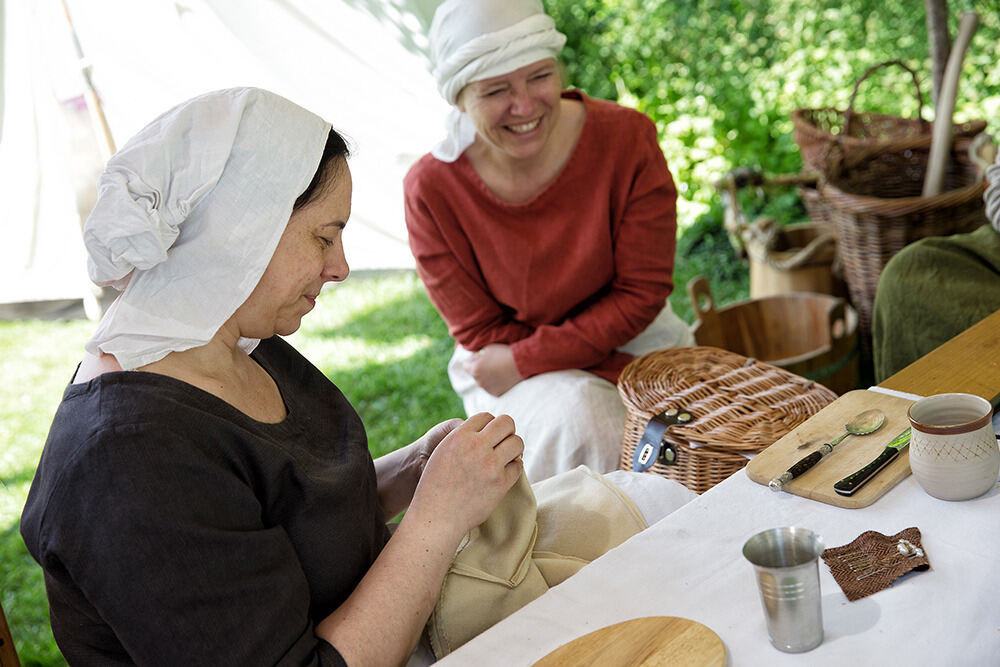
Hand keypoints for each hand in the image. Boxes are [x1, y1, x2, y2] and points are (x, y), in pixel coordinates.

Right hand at [407, 412, 523, 541]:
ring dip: (514, 447)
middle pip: (506, 423)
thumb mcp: (443, 452)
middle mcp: (476, 446)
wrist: (436, 516)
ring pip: (517, 442)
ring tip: (507, 455)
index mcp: (459, 436)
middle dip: (507, 430)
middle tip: (504, 441)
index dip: (490, 425)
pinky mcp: (500, 483)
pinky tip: (504, 473)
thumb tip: (489, 428)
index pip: (486, 416)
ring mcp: (490, 465)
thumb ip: (463, 438)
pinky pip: (518, 466)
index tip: (490, 434)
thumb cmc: (436, 485)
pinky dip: (513, 467)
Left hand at [463, 344, 522, 395]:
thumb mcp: (487, 348)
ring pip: (482, 381)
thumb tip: (474, 357)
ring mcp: (487, 389)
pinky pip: (490, 387)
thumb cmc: (503, 353)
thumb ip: (477, 354)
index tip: (481, 357)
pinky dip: (494, 382)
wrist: (520, 363)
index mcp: (475, 370)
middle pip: (474, 374)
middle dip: (479, 368)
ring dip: (486, 376)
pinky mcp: (496, 393)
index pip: (465, 365)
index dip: (473, 360)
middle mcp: (479, 382)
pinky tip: (502, 376)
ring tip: (498, 369)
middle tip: (491, 362)